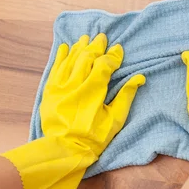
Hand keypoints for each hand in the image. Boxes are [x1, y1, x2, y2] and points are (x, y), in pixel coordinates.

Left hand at [2, 34, 144, 188]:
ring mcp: (61, 87)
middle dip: (96, 46)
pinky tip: (66, 47)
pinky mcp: (50, 91)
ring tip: (86, 38)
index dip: (112, 56)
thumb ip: (126, 96)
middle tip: (102, 38)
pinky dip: (61, 57)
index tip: (118, 50)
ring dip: (80, 48)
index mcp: (94, 91)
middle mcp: (76, 85)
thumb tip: (139, 78)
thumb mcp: (115, 120)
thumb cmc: (94, 137)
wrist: (64, 150)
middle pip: (87, 58)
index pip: (104, 65)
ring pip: (71, 60)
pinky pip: (56, 69)